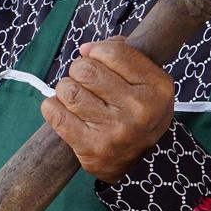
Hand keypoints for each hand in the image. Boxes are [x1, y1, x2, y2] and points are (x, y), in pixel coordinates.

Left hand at [40, 35, 176, 182]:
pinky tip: (66, 111)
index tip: (95, 58)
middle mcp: (139, 109)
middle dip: (79, 70)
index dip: (97, 51)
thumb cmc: (137, 111)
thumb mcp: (146, 80)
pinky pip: (54, 112)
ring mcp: (115, 131)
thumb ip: (121, 53)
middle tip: (85, 81)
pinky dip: (53, 107)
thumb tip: (86, 49)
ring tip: (77, 98)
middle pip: (85, 69)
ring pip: (68, 90)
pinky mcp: (91, 148)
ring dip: (66, 90)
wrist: (137, 161)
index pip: (113, 53)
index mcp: (157, 87)